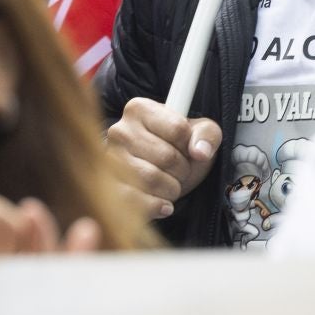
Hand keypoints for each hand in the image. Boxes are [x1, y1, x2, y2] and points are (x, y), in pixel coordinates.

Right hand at [104, 97, 220, 219]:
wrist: (161, 174)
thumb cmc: (178, 150)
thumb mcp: (201, 133)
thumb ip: (207, 135)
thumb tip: (200, 152)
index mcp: (139, 109)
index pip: (178, 129)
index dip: (191, 145)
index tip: (186, 148)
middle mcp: (119, 130)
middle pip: (166, 156)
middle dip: (183, 170)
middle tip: (179, 170)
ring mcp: (110, 160)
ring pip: (152, 179)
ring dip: (171, 188)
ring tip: (170, 184)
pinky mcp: (108, 188)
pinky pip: (135, 200)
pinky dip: (157, 206)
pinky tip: (162, 202)